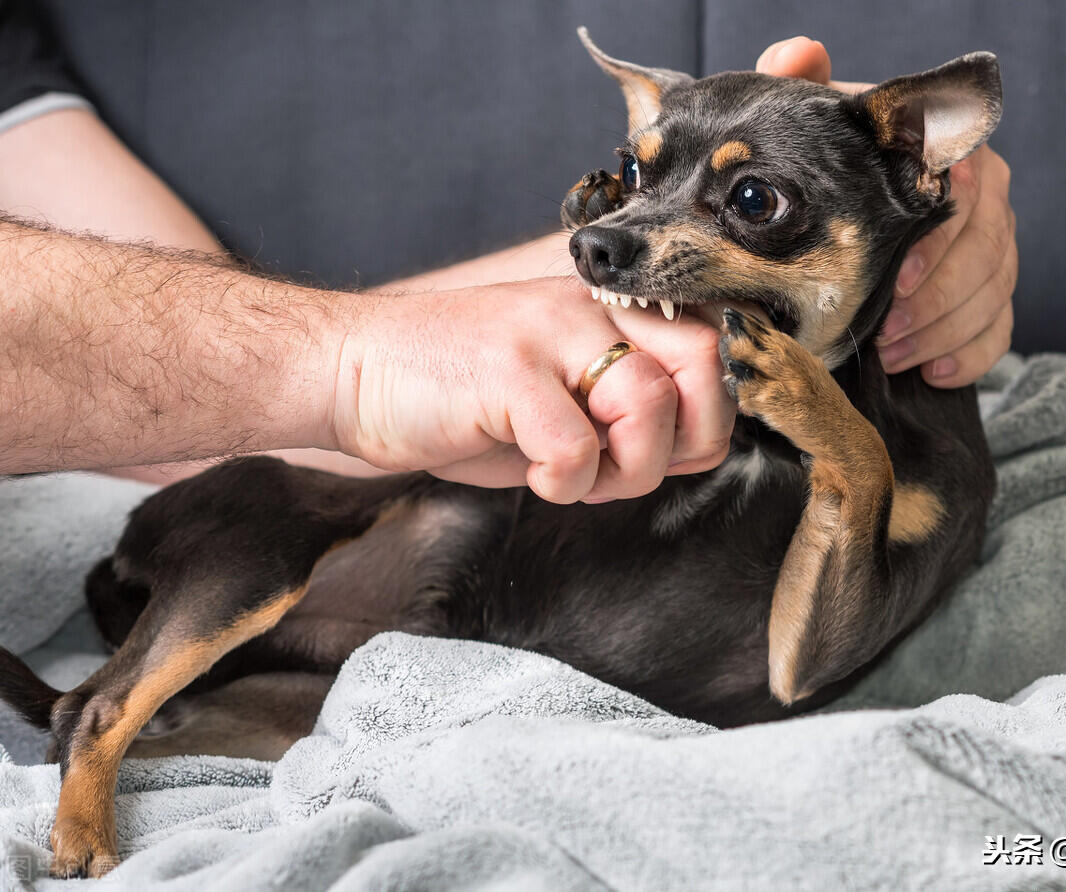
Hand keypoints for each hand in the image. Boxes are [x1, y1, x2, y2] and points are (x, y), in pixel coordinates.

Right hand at [329, 278, 732, 502]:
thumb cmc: (458, 394)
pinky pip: (577, 448)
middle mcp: (588, 308)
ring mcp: (548, 333)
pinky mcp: (507, 371)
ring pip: (650, 405)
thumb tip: (699, 446)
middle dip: (686, 439)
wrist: (352, 372)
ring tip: (572, 473)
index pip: (712, 347)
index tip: (663, 451)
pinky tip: (531, 474)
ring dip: (623, 470)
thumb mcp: (558, 394)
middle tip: (629, 466)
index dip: (706, 415)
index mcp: (607, 310)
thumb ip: (628, 410)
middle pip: (705, 362)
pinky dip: (563, 484)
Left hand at [757, 37, 1016, 387]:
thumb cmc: (833, 166)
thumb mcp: (817, 127)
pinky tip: (930, 372)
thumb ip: (807, 87)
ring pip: (995, 293)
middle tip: (888, 334)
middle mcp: (987, 199)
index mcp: (953, 158)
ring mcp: (993, 247)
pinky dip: (970, 356)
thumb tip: (801, 53)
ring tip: (893, 356)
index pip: (971, 195)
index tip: (899, 282)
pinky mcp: (991, 293)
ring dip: (944, 333)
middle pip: (989, 251)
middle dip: (939, 301)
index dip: (939, 245)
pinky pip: (1000, 329)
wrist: (841, 208)